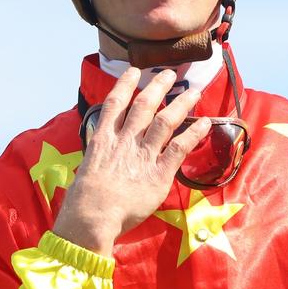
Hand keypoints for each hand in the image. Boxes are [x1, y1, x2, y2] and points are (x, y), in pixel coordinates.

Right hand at [52, 67, 211, 254]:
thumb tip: (101, 150)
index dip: (125, 84)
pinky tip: (204, 123)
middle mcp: (124, 142)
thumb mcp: (86, 169)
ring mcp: (143, 155)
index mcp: (103, 140)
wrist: (92, 218)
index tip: (134, 71)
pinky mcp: (158, 173)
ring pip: (165, 121)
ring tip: (193, 92)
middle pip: (144, 106)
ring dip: (181, 104)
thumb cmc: (83, 202)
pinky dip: (193, 134)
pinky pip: (179, 148)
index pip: (115, 104)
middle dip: (157, 87)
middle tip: (168, 74)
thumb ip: (98, 156)